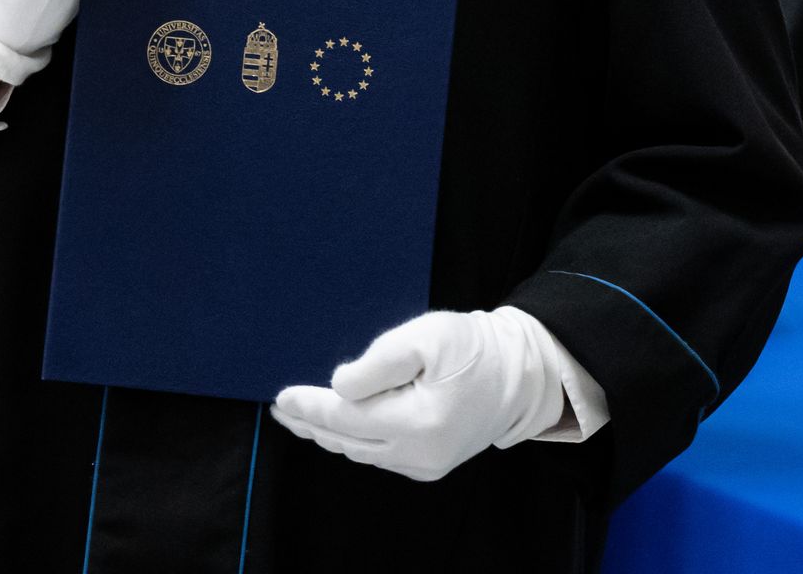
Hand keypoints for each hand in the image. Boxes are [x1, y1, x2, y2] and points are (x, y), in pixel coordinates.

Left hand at [271, 308, 566, 482]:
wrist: (521, 376)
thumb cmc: (475, 348)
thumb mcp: (425, 338)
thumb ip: (378, 363)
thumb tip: (338, 386)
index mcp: (418, 422)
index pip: (346, 417)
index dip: (310, 407)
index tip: (281, 397)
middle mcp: (419, 454)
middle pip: (348, 441)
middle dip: (311, 423)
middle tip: (282, 409)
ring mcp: (425, 465)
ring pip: (362, 452)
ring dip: (329, 433)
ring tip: (300, 417)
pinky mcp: (430, 466)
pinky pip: (380, 456)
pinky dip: (355, 441)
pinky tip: (340, 427)